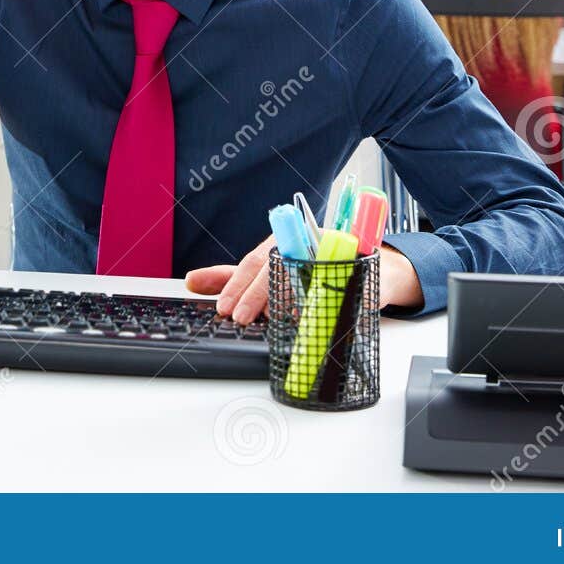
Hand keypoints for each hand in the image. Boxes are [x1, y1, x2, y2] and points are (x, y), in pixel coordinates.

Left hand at [184, 238, 424, 321]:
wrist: (371, 266)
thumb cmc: (311, 268)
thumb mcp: (268, 272)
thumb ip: (232, 276)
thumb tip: (192, 281)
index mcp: (283, 242)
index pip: (254, 261)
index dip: (237, 284)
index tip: (224, 307)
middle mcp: (304, 243)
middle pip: (275, 267)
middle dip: (255, 295)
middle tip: (239, 317)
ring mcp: (330, 254)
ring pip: (302, 276)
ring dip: (284, 301)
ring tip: (270, 321)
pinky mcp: (355, 269)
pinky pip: (335, 286)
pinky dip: (319, 305)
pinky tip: (306, 319)